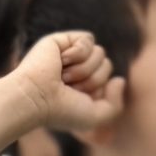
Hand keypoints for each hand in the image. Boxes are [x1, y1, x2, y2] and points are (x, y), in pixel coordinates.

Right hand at [1, 32, 122, 137]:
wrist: (36, 98)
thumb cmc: (62, 111)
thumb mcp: (96, 116)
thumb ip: (115, 104)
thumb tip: (119, 79)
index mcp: (82, 86)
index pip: (109, 80)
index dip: (98, 91)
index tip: (77, 99)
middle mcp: (75, 69)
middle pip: (106, 65)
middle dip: (93, 79)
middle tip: (69, 87)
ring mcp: (67, 54)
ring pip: (99, 52)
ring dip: (84, 68)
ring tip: (63, 76)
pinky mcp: (60, 40)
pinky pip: (88, 39)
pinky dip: (79, 52)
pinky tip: (61, 61)